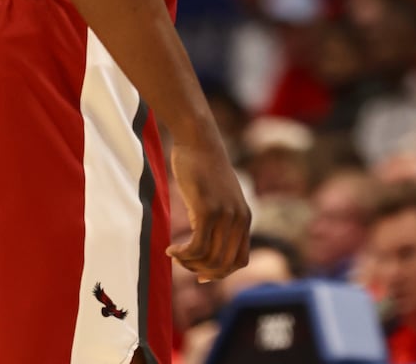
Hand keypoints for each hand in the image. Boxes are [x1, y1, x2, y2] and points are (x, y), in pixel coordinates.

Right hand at [165, 135, 250, 281]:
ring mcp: (225, 215)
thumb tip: (205, 248)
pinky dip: (182, 255)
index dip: (220, 273)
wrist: (198, 141)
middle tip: (182, 262)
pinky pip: (197, 248)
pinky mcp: (208, 210)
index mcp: (245, 218)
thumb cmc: (203, 169)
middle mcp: (239, 219)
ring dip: (188, 264)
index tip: (200, 274)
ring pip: (209, 259)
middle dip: (201, 271)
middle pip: (223, 265)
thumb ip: (219, 221)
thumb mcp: (218, 198)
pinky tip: (170, 249)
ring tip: (175, 254)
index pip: (240, 261)